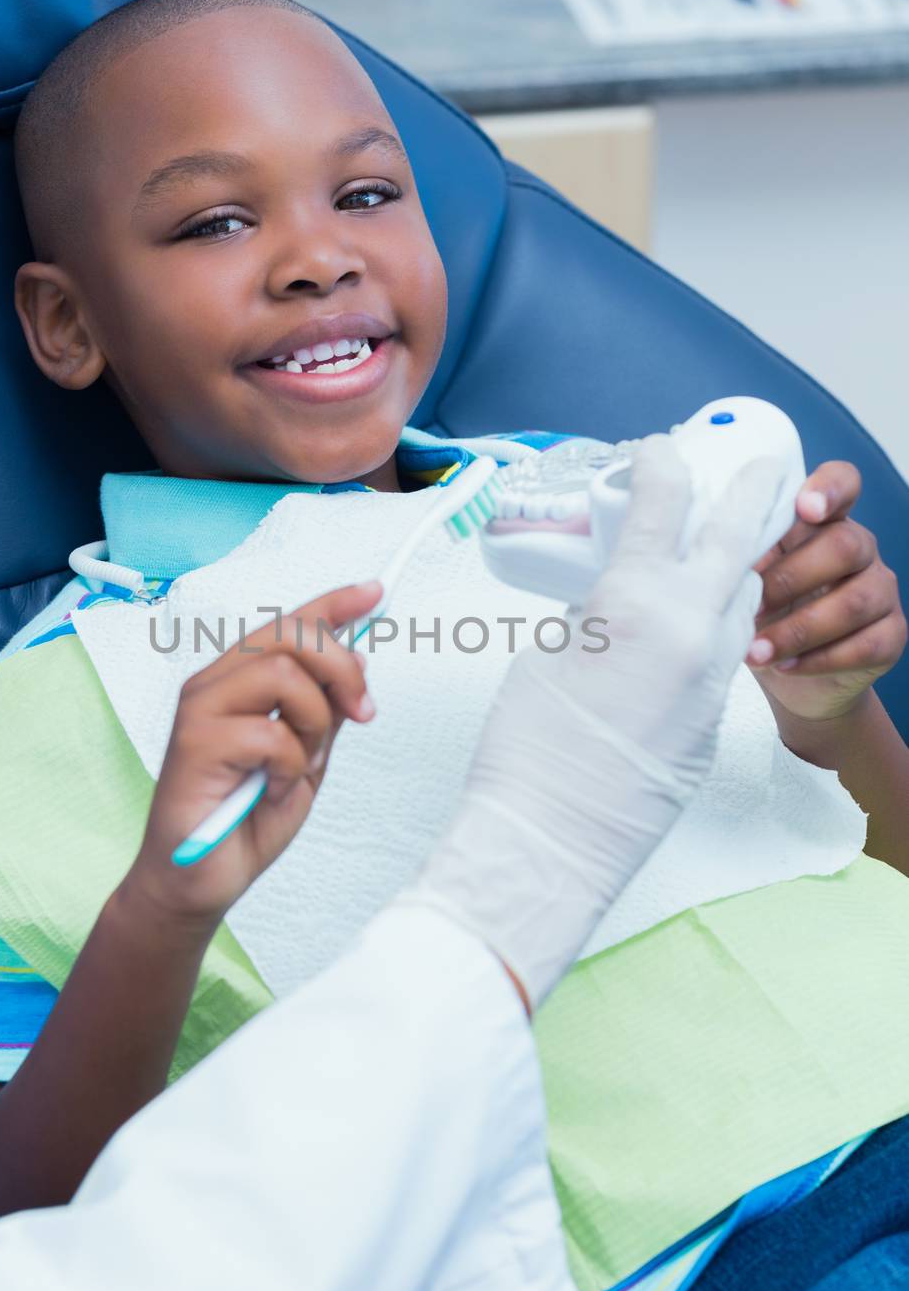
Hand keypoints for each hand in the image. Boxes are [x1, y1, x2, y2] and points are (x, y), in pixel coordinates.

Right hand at [123, 581, 379, 931]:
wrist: (199, 881)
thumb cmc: (244, 819)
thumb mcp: (305, 759)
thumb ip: (325, 712)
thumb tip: (358, 662)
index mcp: (239, 681)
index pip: (289, 624)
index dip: (335, 604)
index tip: (376, 593)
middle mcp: (214, 684)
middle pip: (290, 634)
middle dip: (341, 668)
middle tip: (364, 711)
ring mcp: (199, 711)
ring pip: (283, 674)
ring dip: (314, 725)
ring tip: (299, 766)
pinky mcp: (194, 744)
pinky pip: (270, 733)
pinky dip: (289, 767)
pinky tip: (271, 791)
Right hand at [396, 437, 782, 1010]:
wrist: (548, 837)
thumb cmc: (527, 747)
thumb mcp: (549, 651)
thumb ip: (594, 612)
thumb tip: (615, 600)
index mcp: (638, 599)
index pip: (666, 502)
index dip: (663, 464)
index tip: (656, 453)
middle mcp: (692, 629)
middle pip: (738, 537)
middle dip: (751, 492)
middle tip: (763, 465)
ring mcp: (714, 678)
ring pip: (743, 601)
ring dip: (733, 570)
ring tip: (717, 554)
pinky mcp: (716, 721)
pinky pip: (727, 657)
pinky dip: (714, 631)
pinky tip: (685, 635)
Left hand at [746, 461, 905, 724]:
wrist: (791, 678)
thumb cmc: (761, 615)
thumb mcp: (745, 579)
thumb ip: (741, 555)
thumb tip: (710, 550)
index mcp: (821, 522)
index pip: (843, 483)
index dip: (830, 488)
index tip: (805, 508)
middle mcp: (859, 548)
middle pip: (844, 545)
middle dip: (789, 579)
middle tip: (750, 608)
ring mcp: (880, 591)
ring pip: (854, 602)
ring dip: (798, 630)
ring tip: (755, 651)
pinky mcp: (890, 636)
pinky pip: (866, 645)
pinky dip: (819, 659)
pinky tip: (785, 666)